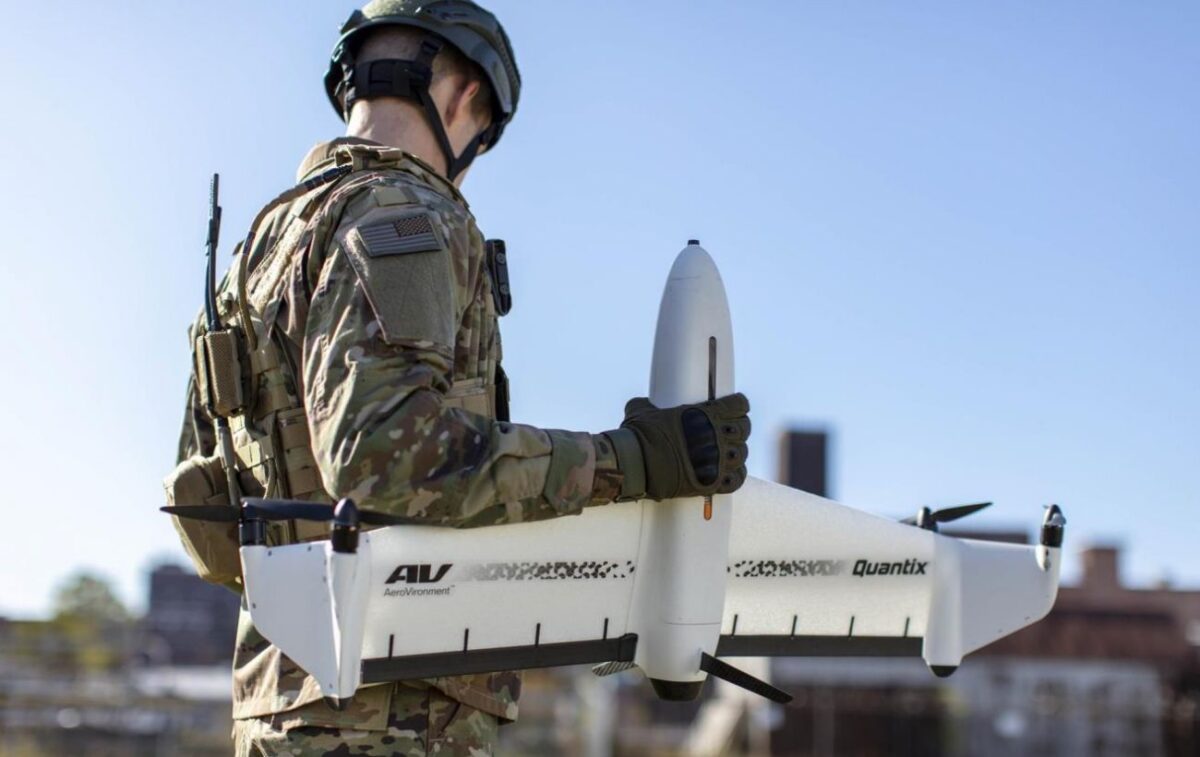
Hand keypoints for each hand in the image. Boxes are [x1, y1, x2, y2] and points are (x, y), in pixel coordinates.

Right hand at [606, 393, 749, 500]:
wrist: (636, 465)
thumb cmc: (639, 436)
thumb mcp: (642, 410)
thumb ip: (650, 405)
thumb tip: (643, 404)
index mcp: (705, 413)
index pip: (738, 405)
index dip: (737, 406)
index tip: (733, 408)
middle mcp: (717, 435)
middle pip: (743, 429)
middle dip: (737, 428)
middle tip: (727, 432)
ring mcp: (718, 460)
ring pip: (742, 453)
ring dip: (735, 452)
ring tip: (725, 454)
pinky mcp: (713, 482)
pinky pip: (736, 479)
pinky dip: (734, 476)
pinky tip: (727, 474)